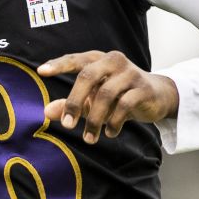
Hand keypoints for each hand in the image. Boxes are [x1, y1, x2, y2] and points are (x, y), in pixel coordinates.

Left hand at [40, 50, 178, 143]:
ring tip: (89, 138)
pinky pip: (125, 104)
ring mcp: (130, 73)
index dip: (59, 64)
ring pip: (106, 94)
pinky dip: (114, 121)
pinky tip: (110, 132)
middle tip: (67, 125)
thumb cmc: (119, 94)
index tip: (41, 71)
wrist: (157, 95)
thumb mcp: (93, 98)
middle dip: (75, 101)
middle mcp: (113, 61)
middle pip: (88, 76)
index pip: (75, 60)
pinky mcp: (143, 88)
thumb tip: (46, 112)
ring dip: (95, 119)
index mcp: (98, 59)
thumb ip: (71, 104)